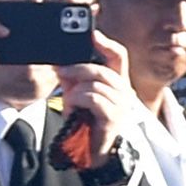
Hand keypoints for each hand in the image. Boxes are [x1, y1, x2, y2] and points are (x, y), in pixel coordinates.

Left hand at [52, 37, 138, 173]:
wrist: (89, 152)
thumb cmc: (85, 122)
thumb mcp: (76, 95)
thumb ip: (72, 79)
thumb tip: (60, 63)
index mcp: (117, 82)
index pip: (119, 56)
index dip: (107, 43)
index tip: (92, 33)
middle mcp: (124, 91)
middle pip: (102, 69)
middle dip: (78, 68)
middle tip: (61, 70)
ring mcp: (121, 105)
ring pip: (95, 84)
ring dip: (76, 91)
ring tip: (69, 101)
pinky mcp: (113, 117)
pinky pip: (93, 98)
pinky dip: (78, 100)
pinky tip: (73, 108)